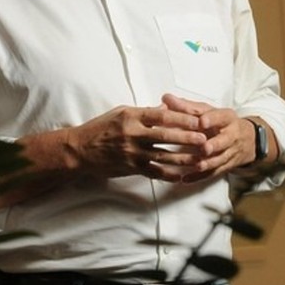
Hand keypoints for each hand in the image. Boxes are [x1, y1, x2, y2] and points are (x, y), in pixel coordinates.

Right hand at [64, 102, 210, 180]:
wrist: (79, 150)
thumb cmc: (100, 128)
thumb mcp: (120, 113)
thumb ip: (144, 112)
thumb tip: (166, 108)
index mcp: (131, 117)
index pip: (161, 116)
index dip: (181, 119)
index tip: (197, 121)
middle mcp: (132, 134)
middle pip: (165, 136)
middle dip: (187, 139)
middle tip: (204, 140)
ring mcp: (131, 152)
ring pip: (162, 156)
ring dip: (182, 159)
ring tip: (199, 159)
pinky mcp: (130, 167)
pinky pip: (153, 172)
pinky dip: (168, 175)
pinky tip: (180, 176)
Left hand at [160, 93, 258, 181]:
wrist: (246, 139)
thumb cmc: (221, 123)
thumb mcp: (207, 111)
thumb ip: (186, 106)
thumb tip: (166, 98)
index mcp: (226, 118)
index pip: (221, 117)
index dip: (212, 119)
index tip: (202, 121)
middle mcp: (231, 135)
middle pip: (225, 140)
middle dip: (215, 144)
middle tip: (204, 148)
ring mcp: (230, 152)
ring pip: (220, 159)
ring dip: (208, 163)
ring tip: (197, 166)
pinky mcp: (225, 166)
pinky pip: (213, 173)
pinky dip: (199, 177)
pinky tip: (186, 179)